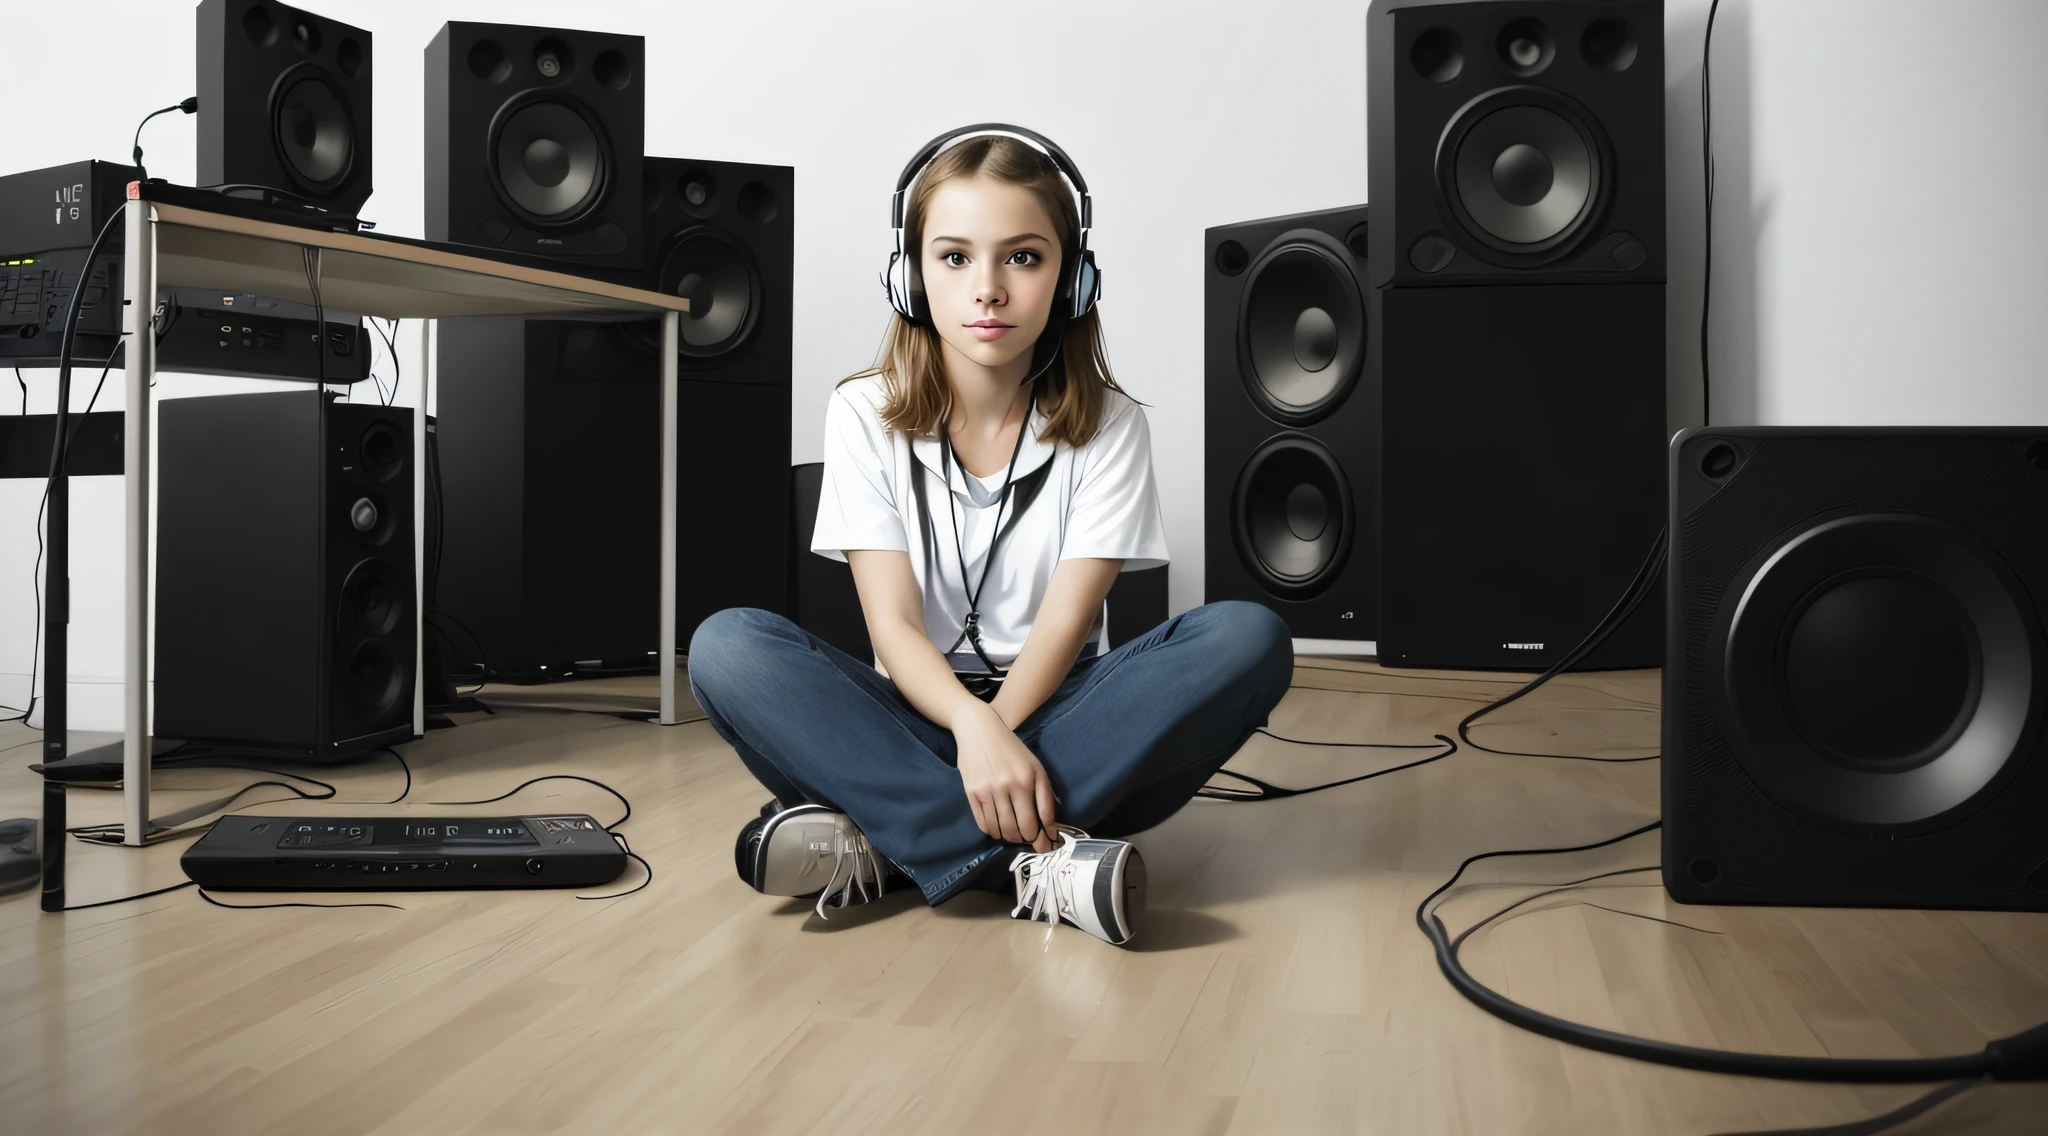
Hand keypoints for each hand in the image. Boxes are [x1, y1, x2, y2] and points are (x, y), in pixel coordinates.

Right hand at [952, 704, 1056, 852]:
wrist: (979, 730)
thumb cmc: (1012, 748)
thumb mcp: (1035, 766)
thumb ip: (1045, 794)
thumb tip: (1051, 823)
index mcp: (1027, 780)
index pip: (1036, 821)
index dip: (1042, 838)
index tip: (1045, 845)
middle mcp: (1007, 787)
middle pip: (1018, 830)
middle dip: (1026, 840)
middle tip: (1030, 840)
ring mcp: (987, 791)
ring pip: (1000, 829)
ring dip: (1009, 837)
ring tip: (1014, 834)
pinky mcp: (971, 793)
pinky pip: (983, 823)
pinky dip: (992, 831)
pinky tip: (998, 828)